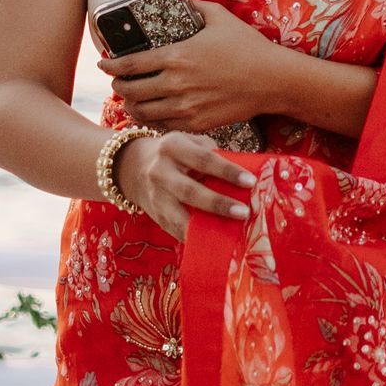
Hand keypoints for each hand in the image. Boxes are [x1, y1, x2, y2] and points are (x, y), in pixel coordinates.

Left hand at [97, 0, 280, 130]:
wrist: (272, 80)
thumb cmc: (248, 47)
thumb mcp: (219, 17)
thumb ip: (195, 6)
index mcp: (176, 56)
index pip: (130, 64)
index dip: (111, 65)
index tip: (104, 64)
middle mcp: (176, 83)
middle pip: (130, 91)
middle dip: (118, 87)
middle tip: (117, 82)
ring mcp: (186, 107)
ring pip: (143, 112)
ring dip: (131, 106)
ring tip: (130, 100)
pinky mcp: (197, 123)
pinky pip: (163, 126)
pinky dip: (153, 120)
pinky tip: (154, 113)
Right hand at [114, 130, 255, 243]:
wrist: (135, 168)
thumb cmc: (175, 154)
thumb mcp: (190, 142)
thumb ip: (212, 154)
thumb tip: (245, 171)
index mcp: (173, 147)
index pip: (203, 159)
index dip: (227, 171)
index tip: (250, 182)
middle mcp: (160, 171)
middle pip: (190, 191)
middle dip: (218, 203)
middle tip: (244, 212)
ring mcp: (155, 197)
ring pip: (179, 216)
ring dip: (206, 227)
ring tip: (230, 232)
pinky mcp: (156, 216)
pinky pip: (177, 231)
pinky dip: (196, 238)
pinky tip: (214, 242)